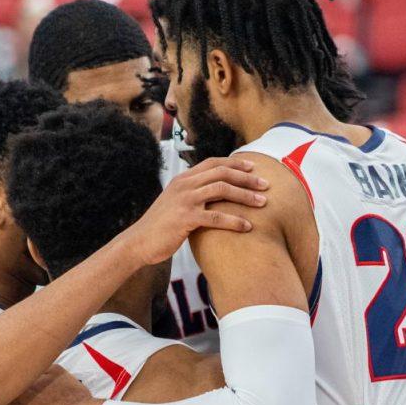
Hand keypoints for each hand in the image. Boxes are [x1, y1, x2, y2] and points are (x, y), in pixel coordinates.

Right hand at [117, 156, 267, 265]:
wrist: (139, 241)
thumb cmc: (161, 226)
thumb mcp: (176, 203)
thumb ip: (193, 194)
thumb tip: (215, 194)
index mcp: (183, 179)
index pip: (213, 163)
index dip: (235, 163)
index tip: (254, 168)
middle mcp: (185, 185)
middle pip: (222, 173)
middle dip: (247, 178)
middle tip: (266, 185)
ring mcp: (184, 200)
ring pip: (222, 190)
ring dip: (246, 196)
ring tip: (263, 203)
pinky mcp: (185, 218)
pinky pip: (216, 217)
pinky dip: (235, 221)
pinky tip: (248, 227)